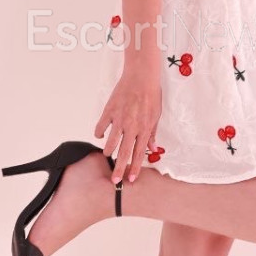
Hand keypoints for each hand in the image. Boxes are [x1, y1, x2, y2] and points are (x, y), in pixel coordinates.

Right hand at [94, 70, 161, 185]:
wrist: (141, 75)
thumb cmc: (151, 94)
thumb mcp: (156, 115)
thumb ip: (152, 133)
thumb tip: (153, 148)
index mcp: (144, 128)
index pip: (138, 153)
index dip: (134, 167)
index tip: (130, 178)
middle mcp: (131, 126)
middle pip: (123, 152)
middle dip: (119, 168)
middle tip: (115, 180)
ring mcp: (119, 119)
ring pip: (110, 141)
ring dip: (108, 151)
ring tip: (107, 155)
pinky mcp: (109, 111)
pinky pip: (101, 126)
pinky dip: (99, 132)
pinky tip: (101, 135)